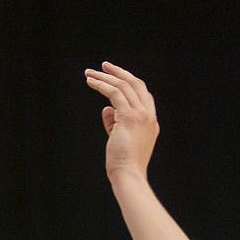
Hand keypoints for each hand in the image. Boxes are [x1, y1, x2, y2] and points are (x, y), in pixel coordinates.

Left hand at [85, 61, 158, 181]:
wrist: (128, 174)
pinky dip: (102, 85)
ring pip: (123, 87)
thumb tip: (106, 108)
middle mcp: (149, 115)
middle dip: (119, 73)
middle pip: (136, 84)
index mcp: (151, 121)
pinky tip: (91, 82)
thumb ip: (114, 122)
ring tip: (89, 73)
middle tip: (103, 66)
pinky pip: (114, 94)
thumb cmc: (122, 162)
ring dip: (105, 77)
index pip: (142, 95)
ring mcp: (142, 115)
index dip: (128, 82)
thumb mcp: (119, 138)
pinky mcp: (130, 117)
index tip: (113, 76)